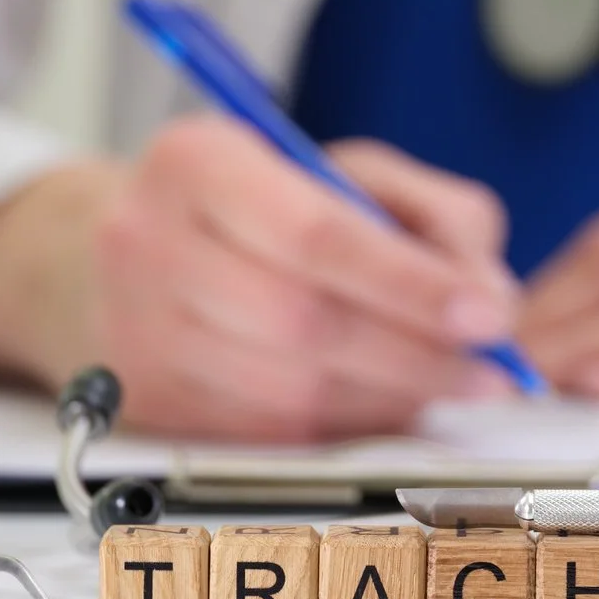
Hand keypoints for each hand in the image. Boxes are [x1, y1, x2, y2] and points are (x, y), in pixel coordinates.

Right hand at [0, 118, 523, 439]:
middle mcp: (147, 243)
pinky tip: (384, 406)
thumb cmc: (249, 208)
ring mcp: (134, 333)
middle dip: (415, 354)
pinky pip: (264, 436)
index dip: (412, 282)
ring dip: (387, 399)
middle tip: (491, 368)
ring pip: (287, 393)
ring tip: (447, 386)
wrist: (107, 258)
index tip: (488, 313)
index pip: (317, 232)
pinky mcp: (143, 408)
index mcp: (197, 162)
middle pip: (303, 323)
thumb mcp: (342, 171)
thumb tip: (485, 288)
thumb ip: (432, 213)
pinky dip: (342, 430)